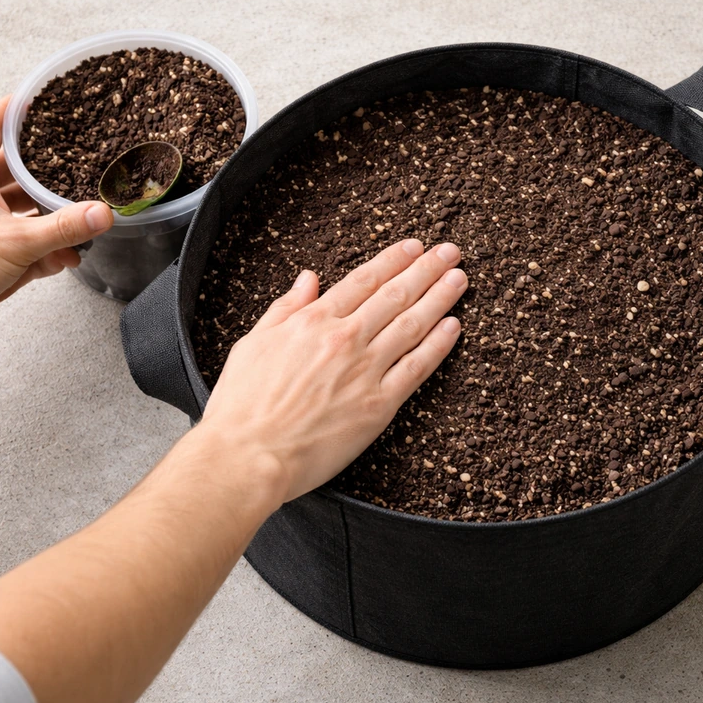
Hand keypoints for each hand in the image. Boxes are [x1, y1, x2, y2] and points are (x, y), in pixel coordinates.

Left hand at [0, 96, 114, 335]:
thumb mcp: (15, 243)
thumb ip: (63, 228)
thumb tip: (100, 213)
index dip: (11, 111)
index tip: (36, 100)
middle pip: (14, 169)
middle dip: (47, 168)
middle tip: (75, 159)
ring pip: (25, 209)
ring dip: (52, 215)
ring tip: (80, 214)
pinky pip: (29, 244)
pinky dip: (49, 250)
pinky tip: (67, 257)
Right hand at [198, 239, 467, 502]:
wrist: (248, 455)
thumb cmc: (243, 406)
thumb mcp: (253, 343)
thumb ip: (286, 308)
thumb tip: (308, 279)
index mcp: (313, 322)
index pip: (364, 280)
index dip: (393, 260)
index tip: (413, 247)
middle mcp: (344, 339)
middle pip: (396, 295)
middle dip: (427, 269)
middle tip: (450, 253)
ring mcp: (365, 371)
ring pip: (412, 324)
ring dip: (440, 298)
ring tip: (459, 278)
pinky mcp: (379, 405)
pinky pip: (417, 367)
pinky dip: (438, 345)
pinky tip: (453, 327)